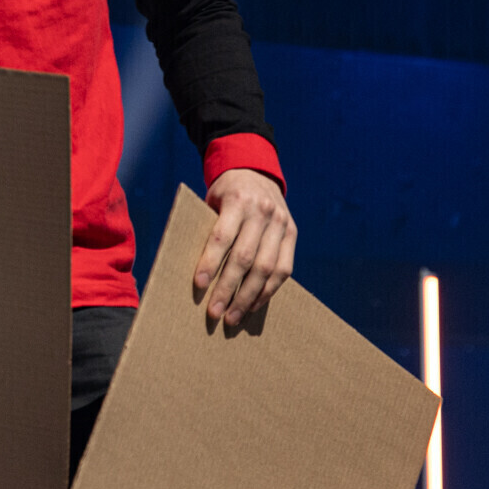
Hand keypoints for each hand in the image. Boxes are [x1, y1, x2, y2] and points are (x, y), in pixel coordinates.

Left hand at [194, 168, 295, 327]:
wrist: (255, 171)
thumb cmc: (223, 193)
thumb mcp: (211, 200)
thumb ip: (207, 228)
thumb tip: (195, 269)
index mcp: (237, 202)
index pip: (222, 237)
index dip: (210, 263)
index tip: (198, 285)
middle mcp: (263, 213)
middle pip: (245, 258)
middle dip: (228, 289)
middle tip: (214, 313)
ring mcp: (281, 223)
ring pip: (267, 268)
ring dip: (249, 297)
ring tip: (233, 317)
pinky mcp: (292, 233)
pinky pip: (284, 269)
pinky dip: (268, 290)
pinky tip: (254, 305)